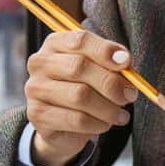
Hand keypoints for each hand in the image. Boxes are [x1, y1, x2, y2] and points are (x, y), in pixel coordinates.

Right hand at [25, 30, 139, 165]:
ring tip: (120, 114)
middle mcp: (40, 63)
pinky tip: (105, 124)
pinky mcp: (37, 115)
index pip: (79, 40)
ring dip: (108, 108)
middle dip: (111, 83)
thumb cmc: (85, 88)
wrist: (62, 125)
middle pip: (79, 67)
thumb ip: (111, 63)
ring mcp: (35, 89)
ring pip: (79, 96)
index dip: (105, 50)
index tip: (126, 63)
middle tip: (129, 95)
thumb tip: (124, 61)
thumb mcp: (98, 70)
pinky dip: (98, 124)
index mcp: (55, 43)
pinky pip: (76, 119)